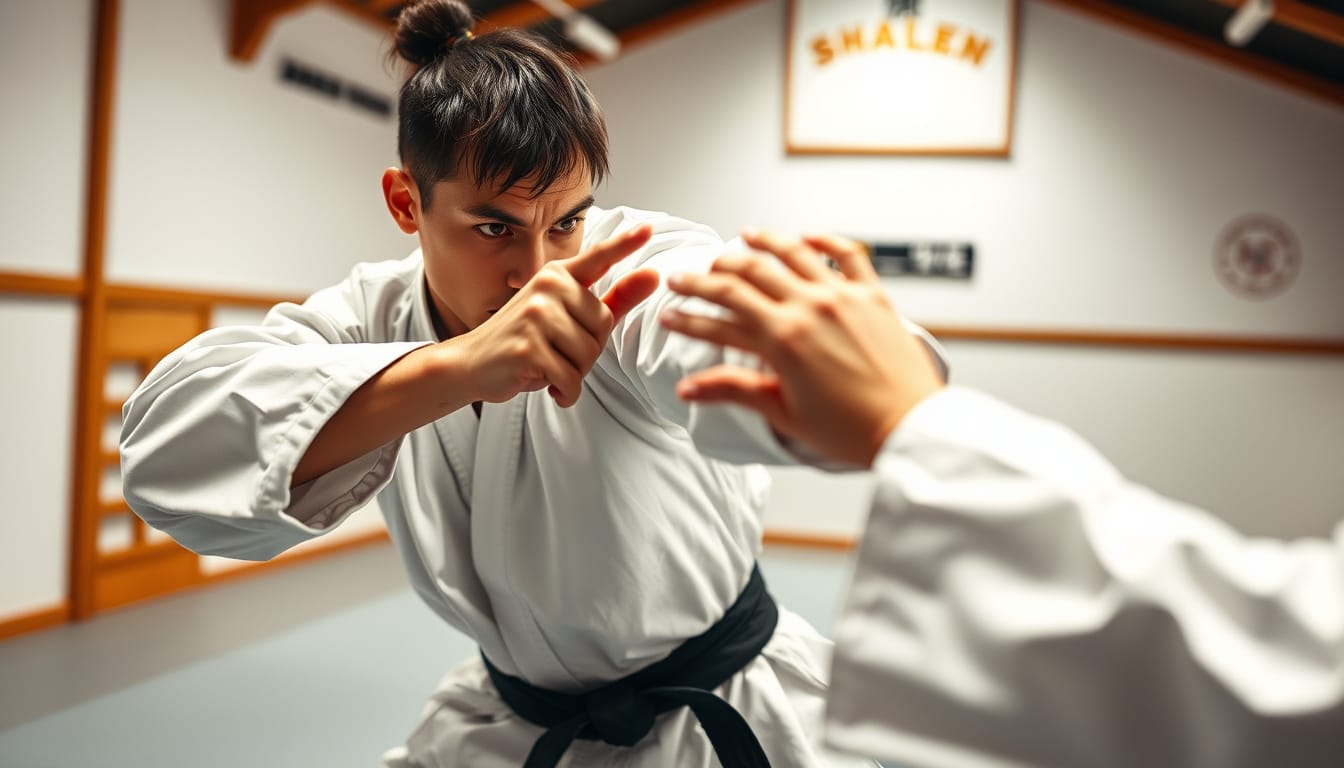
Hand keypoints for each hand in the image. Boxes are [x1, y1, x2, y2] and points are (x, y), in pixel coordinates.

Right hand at [459, 224, 659, 406]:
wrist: (471, 363)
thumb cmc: (526, 340)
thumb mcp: (568, 316)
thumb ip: (614, 299)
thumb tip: (654, 276)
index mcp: (557, 276)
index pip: (598, 257)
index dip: (625, 244)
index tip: (647, 229)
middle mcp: (546, 288)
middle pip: (602, 327)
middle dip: (587, 352)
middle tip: (557, 353)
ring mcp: (535, 315)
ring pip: (588, 355)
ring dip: (574, 373)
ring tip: (548, 366)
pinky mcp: (528, 347)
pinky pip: (570, 378)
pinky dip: (565, 391)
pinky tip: (548, 386)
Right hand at [659, 230, 942, 466]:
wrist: (911, 428)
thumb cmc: (852, 430)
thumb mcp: (783, 412)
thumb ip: (734, 390)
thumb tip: (688, 388)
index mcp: (784, 340)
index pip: (722, 314)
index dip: (689, 313)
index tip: (669, 312)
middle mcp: (811, 308)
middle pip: (747, 274)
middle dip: (711, 273)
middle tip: (691, 274)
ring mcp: (843, 297)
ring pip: (792, 253)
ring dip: (762, 242)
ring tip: (742, 236)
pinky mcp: (873, 295)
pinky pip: (847, 254)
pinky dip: (825, 240)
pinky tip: (807, 236)